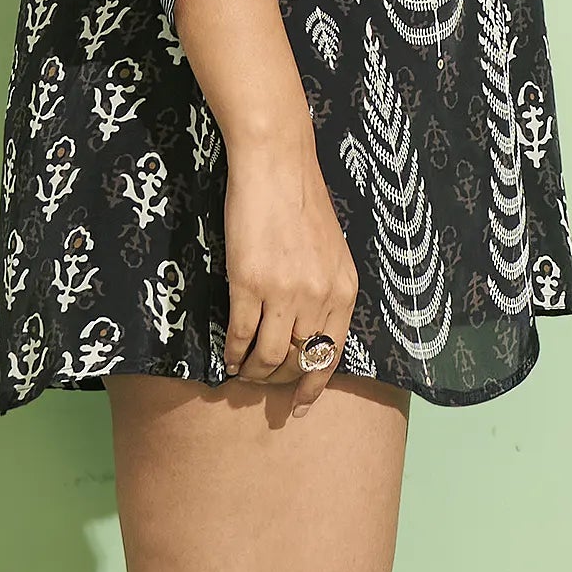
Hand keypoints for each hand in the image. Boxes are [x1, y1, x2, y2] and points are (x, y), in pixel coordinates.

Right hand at [220, 124, 360, 404]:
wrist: (276, 166)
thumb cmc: (301, 202)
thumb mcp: (331, 251)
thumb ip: (325, 289)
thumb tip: (309, 328)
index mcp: (344, 290)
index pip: (332, 355)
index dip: (314, 385)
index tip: (301, 406)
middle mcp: (319, 298)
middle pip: (299, 361)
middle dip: (279, 380)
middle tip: (261, 382)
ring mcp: (284, 292)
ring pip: (270, 356)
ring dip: (253, 371)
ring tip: (242, 371)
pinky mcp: (249, 283)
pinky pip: (242, 335)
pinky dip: (233, 352)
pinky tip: (227, 356)